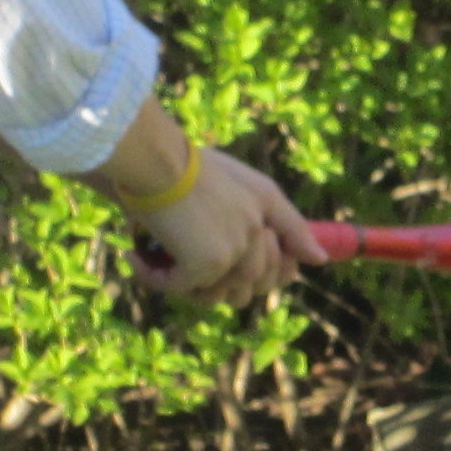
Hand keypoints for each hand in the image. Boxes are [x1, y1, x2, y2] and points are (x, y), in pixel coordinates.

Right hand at [131, 147, 325, 307]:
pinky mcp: (206, 264)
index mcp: (265, 203)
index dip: (277, 269)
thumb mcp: (228, 176)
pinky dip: (154, 277)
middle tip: (180, 267)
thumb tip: (315, 257)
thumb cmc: (180, 161)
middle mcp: (256, 230)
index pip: (291, 246)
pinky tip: (134, 257)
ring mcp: (234, 249)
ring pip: (216, 291)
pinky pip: (181, 288)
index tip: (240, 275)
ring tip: (156, 263)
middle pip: (251, 281)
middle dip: (217, 282)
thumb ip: (264, 213)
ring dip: (184, 282)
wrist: (157, 160)